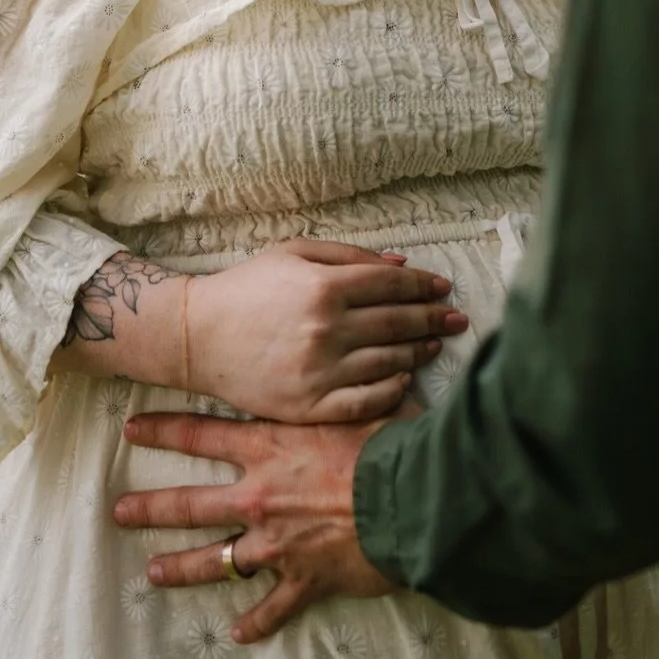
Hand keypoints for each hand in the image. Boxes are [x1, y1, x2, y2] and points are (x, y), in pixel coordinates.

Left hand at [116, 411, 394, 640]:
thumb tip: (356, 353)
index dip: (163, 431)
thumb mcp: (357, 401)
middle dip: (150, 507)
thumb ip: (340, 385)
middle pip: (191, 503)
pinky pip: (273, 607)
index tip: (132, 430)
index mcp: (271, 446)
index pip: (202, 433)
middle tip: (119, 512)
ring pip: (217, 559)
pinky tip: (237, 633)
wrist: (412, 499)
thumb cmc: (389, 442)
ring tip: (153, 574)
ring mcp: (277, 542)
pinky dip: (256, 622)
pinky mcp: (303, 579)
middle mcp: (261, 495)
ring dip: (182, 567)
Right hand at [188, 239, 465, 422]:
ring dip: (417, 353)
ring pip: (387, 363)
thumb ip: (349, 255)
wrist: (201, 336)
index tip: (443, 289)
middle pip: (397, 324)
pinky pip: (364, 401)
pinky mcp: (309, 405)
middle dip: (433, 320)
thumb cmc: (249, 287)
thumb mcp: (294, 253)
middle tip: (457, 319)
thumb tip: (401, 265)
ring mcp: (319, 371)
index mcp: (324, 288)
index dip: (423, 287)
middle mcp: (326, 330)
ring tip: (434, 346)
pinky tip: (404, 380)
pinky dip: (392, 391)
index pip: (392, 286)